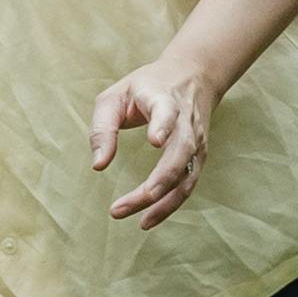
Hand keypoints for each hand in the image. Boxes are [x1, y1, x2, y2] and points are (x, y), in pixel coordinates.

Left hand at [86, 55, 216, 223]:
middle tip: (135, 200)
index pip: (168, 112)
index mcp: (164, 99)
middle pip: (180, 153)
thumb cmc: (145, 87)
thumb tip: (98, 166)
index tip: (154, 140)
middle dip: (160, 179)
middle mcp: (186, 122)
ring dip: (163, 202)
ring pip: (186, 176)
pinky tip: (147, 220)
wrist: (193, 75)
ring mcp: (197, 141)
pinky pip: (186, 185)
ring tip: (138, 221)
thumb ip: (103, 128)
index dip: (163, 125)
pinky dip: (170, 205)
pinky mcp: (199, 156)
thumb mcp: (114, 96)